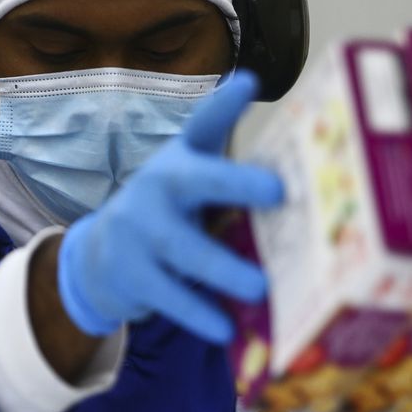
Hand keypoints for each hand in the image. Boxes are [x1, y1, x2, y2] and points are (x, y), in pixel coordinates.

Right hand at [56, 69, 282, 342]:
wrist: (100, 257)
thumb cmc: (172, 215)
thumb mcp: (195, 185)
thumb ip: (239, 180)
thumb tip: (311, 187)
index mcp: (183, 159)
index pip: (204, 124)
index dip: (226, 103)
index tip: (251, 82)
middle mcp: (159, 185)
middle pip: (196, 180)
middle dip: (235, 183)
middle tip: (278, 192)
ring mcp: (140, 229)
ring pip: (183, 248)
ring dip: (223, 269)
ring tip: (261, 288)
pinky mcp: (132, 273)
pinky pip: (169, 294)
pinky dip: (198, 312)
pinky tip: (226, 329)